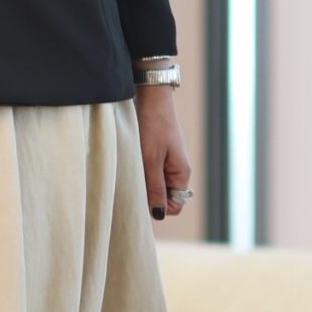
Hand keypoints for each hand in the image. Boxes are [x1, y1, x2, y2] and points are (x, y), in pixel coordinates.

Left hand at [134, 83, 190, 221]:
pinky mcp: (156, 154)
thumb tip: (159, 214)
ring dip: (142, 181)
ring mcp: (166, 162)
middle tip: (133, 180)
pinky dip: (139, 171)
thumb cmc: (154, 126)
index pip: (175, 206)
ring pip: (154, 184)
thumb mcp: (151, 159)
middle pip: (163, 197)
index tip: (142, 195)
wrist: (151, 97)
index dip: (159, 207)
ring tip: (131, 167)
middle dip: (148, 195)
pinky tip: (131, 161)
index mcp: (181, 174)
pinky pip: (149, 172)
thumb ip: (155, 187)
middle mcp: (176, 170)